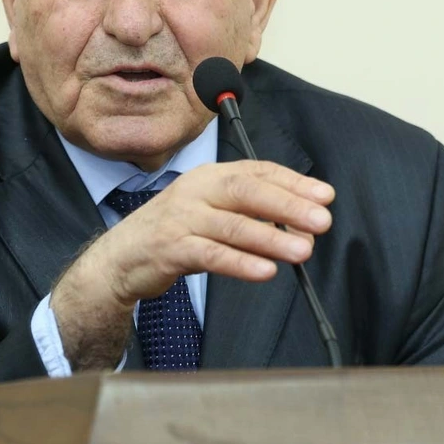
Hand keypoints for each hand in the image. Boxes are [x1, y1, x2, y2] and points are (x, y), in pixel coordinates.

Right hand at [50, 160, 334, 369]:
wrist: (119, 258)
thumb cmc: (174, 233)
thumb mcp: (212, 212)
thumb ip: (252, 214)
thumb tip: (302, 225)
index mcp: (210, 176)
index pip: (257, 171)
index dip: (293, 182)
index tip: (325, 195)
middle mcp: (196, 190)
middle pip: (246, 191)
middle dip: (288, 205)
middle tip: (322, 220)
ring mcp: (181, 218)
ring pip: (232, 225)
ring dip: (271, 238)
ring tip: (303, 250)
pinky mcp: (170, 248)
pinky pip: (211, 255)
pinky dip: (240, 263)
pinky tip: (265, 271)